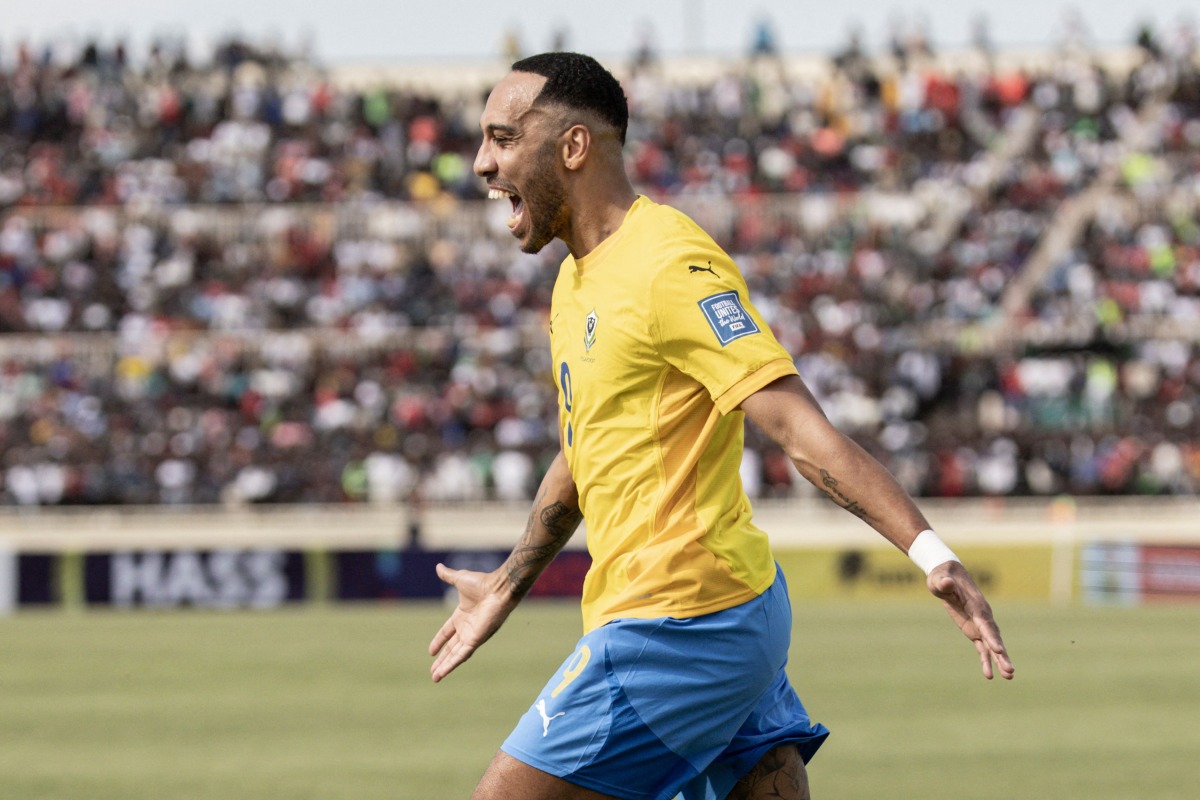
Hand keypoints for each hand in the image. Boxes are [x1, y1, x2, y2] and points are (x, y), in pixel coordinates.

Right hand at [428, 563, 518, 682]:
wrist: (498, 588)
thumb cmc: (482, 583)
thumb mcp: (460, 579)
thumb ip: (448, 576)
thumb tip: (438, 567)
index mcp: (462, 615)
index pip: (447, 631)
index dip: (439, 640)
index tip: (430, 651)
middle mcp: (467, 627)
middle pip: (451, 647)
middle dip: (442, 659)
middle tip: (432, 671)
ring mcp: (471, 635)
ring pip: (455, 655)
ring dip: (445, 666)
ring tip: (435, 677)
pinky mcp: (476, 640)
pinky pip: (461, 655)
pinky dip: (452, 664)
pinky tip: (443, 672)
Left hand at [927, 561, 1014, 680]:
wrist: (948, 575)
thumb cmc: (942, 577)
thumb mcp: (939, 579)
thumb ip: (944, 583)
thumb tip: (946, 583)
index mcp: (975, 604)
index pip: (984, 622)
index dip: (991, 636)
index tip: (998, 649)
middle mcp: (982, 616)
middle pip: (994, 637)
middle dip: (1001, 654)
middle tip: (1010, 670)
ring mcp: (980, 624)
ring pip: (992, 644)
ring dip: (1000, 660)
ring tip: (1009, 676)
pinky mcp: (974, 630)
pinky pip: (982, 647)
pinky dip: (986, 660)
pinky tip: (989, 675)